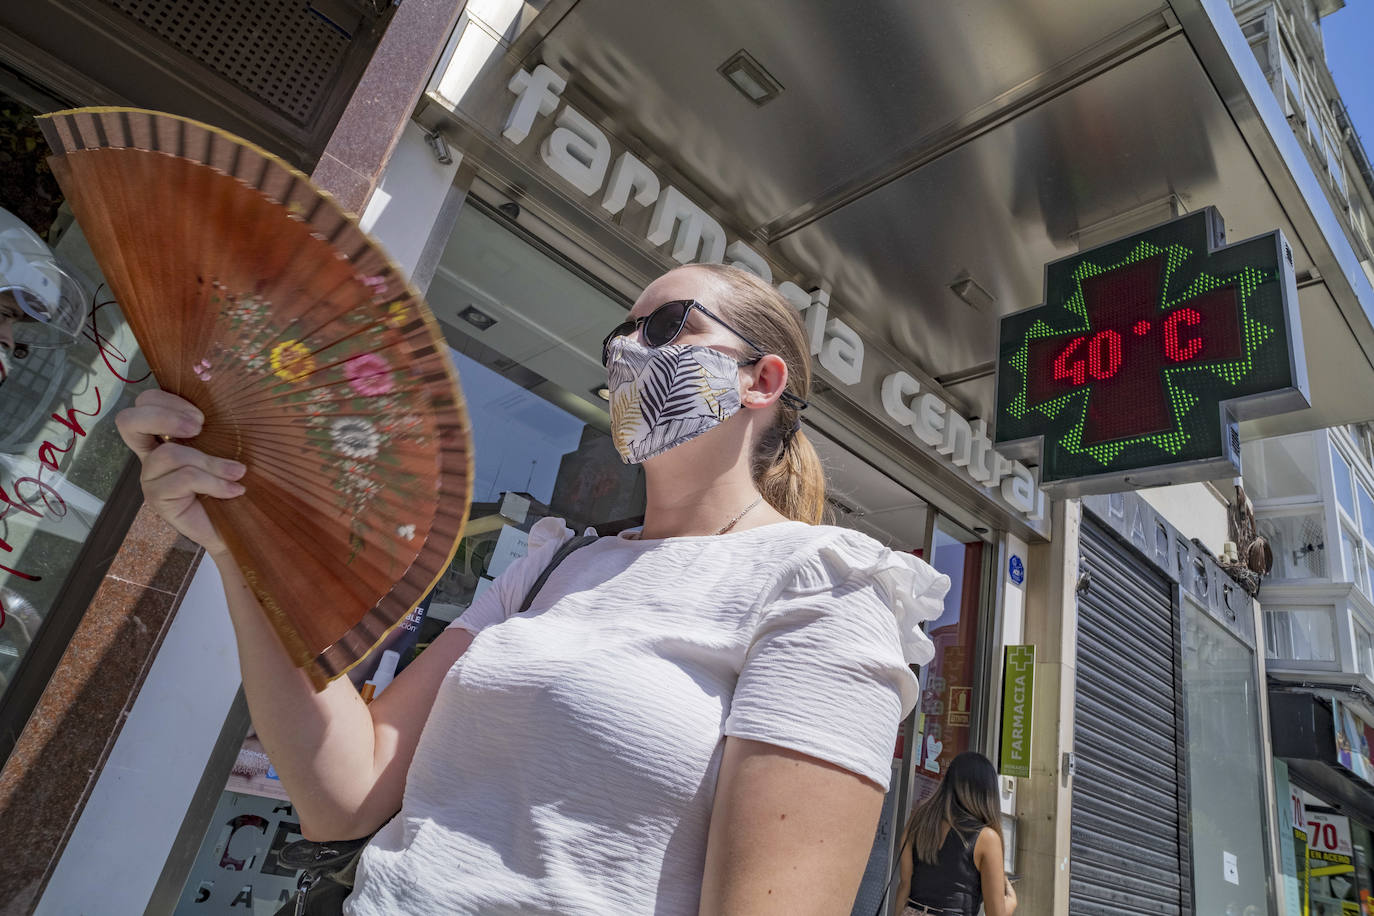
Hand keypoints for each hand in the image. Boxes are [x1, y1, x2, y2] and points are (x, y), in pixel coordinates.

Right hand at [116, 389, 245, 555]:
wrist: (238, 527)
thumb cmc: (234, 481)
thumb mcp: (229, 447)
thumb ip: (220, 426)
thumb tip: (234, 401)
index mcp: (164, 435)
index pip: (145, 402)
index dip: (167, 400)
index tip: (202, 416)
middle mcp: (150, 454)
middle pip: (128, 420)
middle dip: (164, 416)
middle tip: (199, 427)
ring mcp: (150, 478)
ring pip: (170, 454)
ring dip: (209, 462)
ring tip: (237, 473)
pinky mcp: (157, 499)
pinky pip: (184, 479)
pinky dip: (214, 482)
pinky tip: (234, 490)